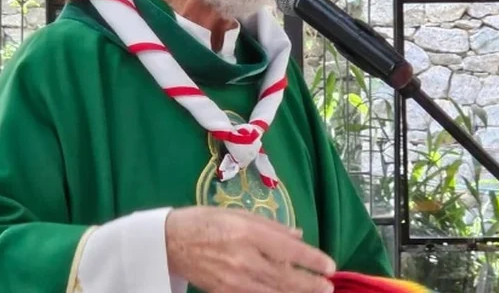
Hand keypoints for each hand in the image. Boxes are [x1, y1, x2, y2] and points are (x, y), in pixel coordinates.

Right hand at [165, 206, 335, 292]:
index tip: (329, 265)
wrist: (169, 243)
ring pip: (274, 292)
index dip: (312, 259)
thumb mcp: (237, 213)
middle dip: (310, 284)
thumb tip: (298, 236)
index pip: (288, 250)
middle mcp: (243, 258)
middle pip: (285, 277)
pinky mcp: (225, 292)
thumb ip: (270, 226)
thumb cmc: (203, 221)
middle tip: (328, 286)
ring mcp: (234, 280)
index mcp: (247, 233)